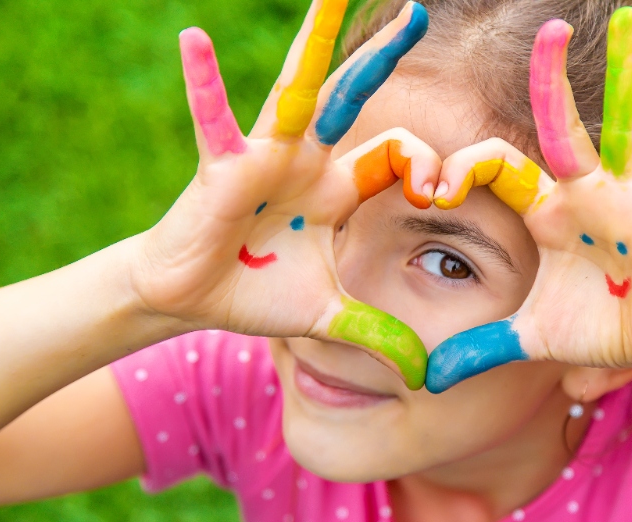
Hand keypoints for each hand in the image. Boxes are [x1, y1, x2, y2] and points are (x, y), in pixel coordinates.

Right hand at [131, 0, 439, 388]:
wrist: (193, 300)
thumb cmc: (256, 295)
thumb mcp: (328, 315)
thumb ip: (375, 334)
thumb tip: (420, 375)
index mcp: (337, 188)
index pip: (396, 155)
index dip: (427, 168)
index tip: (439, 193)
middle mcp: (307, 161)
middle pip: (353, 99)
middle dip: (384, 57)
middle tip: (419, 11)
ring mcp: (266, 156)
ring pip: (296, 90)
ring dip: (314, 42)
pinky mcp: (223, 165)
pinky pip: (214, 118)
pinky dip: (204, 84)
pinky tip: (193, 38)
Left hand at [426, 7, 631, 392]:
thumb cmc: (598, 327)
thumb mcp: (529, 337)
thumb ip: (480, 348)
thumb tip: (427, 379)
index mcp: (546, 209)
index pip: (495, 166)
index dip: (458, 170)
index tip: (428, 191)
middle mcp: (583, 192)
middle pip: (559, 124)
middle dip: (550, 77)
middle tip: (548, 26)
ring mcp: (625, 199)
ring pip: (623, 128)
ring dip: (625, 78)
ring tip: (626, 21)